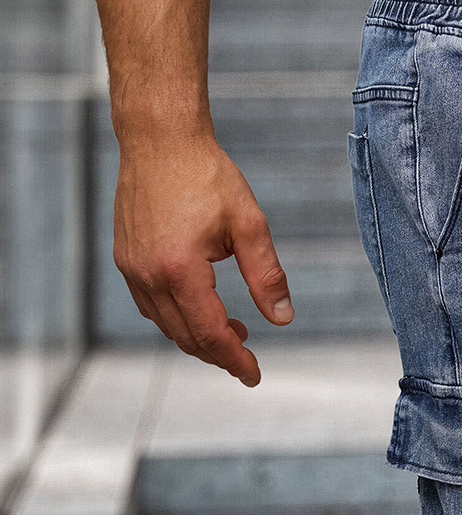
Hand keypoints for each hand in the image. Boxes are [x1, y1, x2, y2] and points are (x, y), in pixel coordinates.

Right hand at [113, 131, 291, 385]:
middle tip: (247, 357)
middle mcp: (148, 274)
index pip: (211, 334)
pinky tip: (201, 308)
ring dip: (198, 338)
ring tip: (233, 330)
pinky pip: (150, 306)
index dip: (236, 360)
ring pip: (166, 326)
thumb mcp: (249, 225)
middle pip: (186, 338)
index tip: (254, 375)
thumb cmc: (207, 175)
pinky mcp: (125, 258)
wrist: (160, 139)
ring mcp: (132, 268)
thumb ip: (267, 276)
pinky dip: (177, 319)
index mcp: (180, 269)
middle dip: (218, 355)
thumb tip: (283, 319)